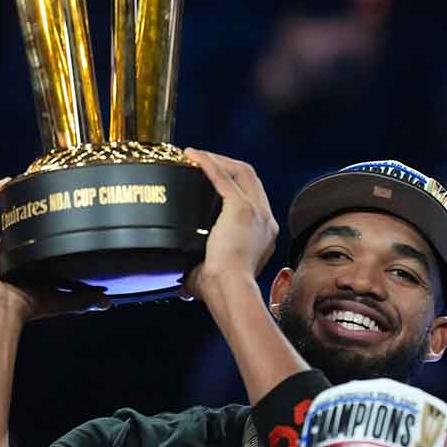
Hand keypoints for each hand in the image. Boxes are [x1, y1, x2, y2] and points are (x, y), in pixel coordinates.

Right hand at [0, 178, 108, 321]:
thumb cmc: (20, 309)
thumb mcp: (57, 300)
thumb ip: (81, 299)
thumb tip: (106, 302)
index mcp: (8, 265)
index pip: (16, 238)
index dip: (26, 222)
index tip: (42, 208)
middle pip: (1, 223)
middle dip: (12, 207)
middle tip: (28, 190)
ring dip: (0, 198)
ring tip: (14, 182)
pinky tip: (1, 184)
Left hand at [180, 148, 276, 301]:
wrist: (231, 291)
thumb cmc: (223, 290)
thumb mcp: (216, 275)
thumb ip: (204, 272)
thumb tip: (181, 286)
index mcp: (263, 234)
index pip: (253, 196)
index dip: (235, 182)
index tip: (214, 178)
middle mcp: (265, 219)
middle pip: (250, 178)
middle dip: (227, 164)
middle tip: (203, 160)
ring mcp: (256, 212)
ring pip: (241, 172)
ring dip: (219, 160)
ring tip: (196, 155)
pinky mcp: (241, 209)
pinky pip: (223, 177)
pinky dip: (208, 164)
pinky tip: (192, 156)